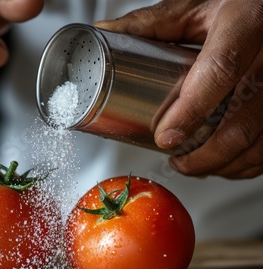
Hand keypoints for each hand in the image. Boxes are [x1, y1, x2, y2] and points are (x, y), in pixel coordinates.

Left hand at [95, 0, 262, 178]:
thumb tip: (107, 33)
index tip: (165, 136)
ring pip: (259, 142)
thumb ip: (152, 23)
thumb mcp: (195, 6)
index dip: (190, 111)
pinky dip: (248, 163)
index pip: (219, 71)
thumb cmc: (238, 3)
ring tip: (195, 165)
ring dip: (225, 165)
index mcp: (246, 23)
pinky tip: (226, 162)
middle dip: (204, 157)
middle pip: (242, 123)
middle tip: (176, 162)